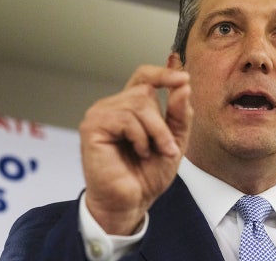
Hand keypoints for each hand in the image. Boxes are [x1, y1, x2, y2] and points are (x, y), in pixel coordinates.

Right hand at [79, 65, 191, 234]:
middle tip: (167, 148)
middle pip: (145, 92)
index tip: (184, 79)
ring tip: (152, 153)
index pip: (144, 77)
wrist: (132, 202)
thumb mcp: (174, 141)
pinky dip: (140, 137)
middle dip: (162, 122)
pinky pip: (125, 118)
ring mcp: (100, 114)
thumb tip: (183, 85)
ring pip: (138, 103)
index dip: (163, 74)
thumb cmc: (147, 175)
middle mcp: (113, 106)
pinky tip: (138, 153)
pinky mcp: (92, 127)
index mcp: (130, 107)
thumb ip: (179, 114)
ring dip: (155, 132)